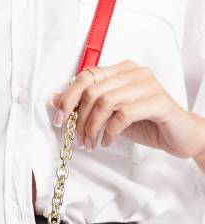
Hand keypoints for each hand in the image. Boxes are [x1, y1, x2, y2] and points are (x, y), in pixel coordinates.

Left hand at [51, 59, 204, 159]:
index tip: (59, 121)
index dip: (68, 99)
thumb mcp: (109, 115)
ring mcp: (148, 85)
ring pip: (106, 102)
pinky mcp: (158, 102)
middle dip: (80, 120)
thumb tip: (54, 100)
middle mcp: (134, 73)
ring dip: (93, 128)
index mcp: (121, 70)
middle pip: (93, 92)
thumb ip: (85, 106)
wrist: (178, 135)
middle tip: (80, 140)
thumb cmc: (144, 123)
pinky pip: (124, 115)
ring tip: (92, 143)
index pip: (86, 76)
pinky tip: (108, 142)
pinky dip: (110, 132)